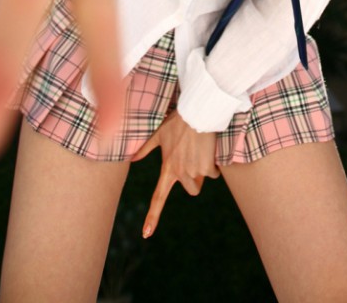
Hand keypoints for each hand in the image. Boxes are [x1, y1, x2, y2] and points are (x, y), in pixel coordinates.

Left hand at [131, 110, 218, 236]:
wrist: (196, 113)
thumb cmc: (177, 122)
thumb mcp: (158, 134)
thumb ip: (145, 149)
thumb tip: (132, 158)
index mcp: (168, 169)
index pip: (158, 198)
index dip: (152, 217)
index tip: (146, 234)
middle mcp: (180, 173)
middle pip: (192, 190)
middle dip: (195, 179)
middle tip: (194, 158)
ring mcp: (194, 171)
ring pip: (202, 181)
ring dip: (204, 172)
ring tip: (200, 152)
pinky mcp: (207, 166)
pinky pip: (214, 173)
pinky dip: (214, 164)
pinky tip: (209, 149)